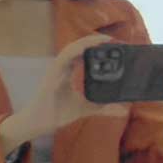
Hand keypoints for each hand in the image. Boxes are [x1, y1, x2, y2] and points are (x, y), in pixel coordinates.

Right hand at [6, 43, 107, 158]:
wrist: (38, 123)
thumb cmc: (59, 113)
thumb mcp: (87, 109)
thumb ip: (104, 108)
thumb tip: (124, 110)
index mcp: (71, 72)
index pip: (84, 54)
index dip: (96, 46)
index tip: (114, 43)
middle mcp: (64, 67)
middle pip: (78, 48)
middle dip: (93, 41)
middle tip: (112, 39)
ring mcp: (56, 69)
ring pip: (71, 49)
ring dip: (86, 42)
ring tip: (102, 39)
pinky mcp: (51, 74)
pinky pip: (63, 58)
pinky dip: (74, 51)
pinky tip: (85, 48)